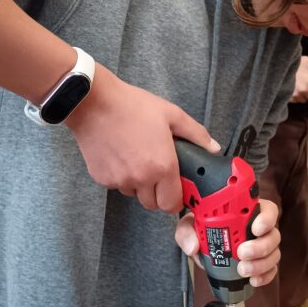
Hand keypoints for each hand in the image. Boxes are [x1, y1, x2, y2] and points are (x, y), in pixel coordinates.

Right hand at [67, 65, 219, 211]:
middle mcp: (141, 179)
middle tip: (157, 172)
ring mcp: (119, 180)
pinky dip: (120, 176)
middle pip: (153, 204)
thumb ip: (196, 134)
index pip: (172, 204)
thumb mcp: (171, 114)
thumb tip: (213, 148)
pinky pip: (117, 185)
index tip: (176, 187)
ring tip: (136, 157)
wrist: (94, 102)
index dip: (176, 198)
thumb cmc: (133, 106)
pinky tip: (120, 154)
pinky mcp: (101, 178)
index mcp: (162, 167)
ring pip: (134, 194)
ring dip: (138, 184)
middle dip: (158, 193)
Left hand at [175, 198, 280, 286]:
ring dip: (261, 264)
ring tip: (243, 270)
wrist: (203, 249)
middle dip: (261, 246)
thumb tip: (193, 247)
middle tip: (242, 253)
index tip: (255, 228)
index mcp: (248, 213)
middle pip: (273, 235)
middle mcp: (259, 230)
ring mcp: (263, 248)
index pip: (267, 210)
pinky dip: (265, 276)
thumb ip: (187, 232)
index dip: (266, 218)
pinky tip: (253, 280)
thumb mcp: (190, 227)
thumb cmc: (202, 231)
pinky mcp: (262, 265)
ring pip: (274, 254)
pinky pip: (271, 271)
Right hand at [291, 55, 307, 102]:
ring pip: (304, 100)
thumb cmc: (294, 63)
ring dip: (305, 96)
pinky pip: (295, 100)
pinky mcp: (288, 97)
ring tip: (302, 87)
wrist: (280, 65)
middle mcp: (303, 91)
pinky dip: (297, 96)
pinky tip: (295, 89)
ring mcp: (295, 95)